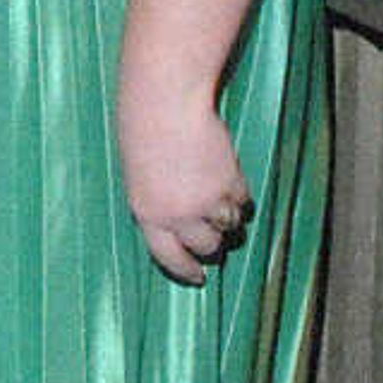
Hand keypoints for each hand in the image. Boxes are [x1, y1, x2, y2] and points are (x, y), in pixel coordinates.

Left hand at [121, 81, 253, 285]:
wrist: (164, 107)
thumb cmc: (143, 133)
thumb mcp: (139, 177)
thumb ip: (157, 203)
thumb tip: (180, 225)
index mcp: (147, 214)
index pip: (168, 257)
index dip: (185, 269)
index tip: (198, 276)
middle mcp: (177, 215)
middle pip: (206, 246)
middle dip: (213, 241)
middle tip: (216, 231)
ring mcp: (206, 202)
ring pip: (229, 226)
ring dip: (228, 216)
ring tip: (218, 195)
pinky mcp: (230, 184)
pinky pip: (242, 201)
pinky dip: (239, 192)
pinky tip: (226, 174)